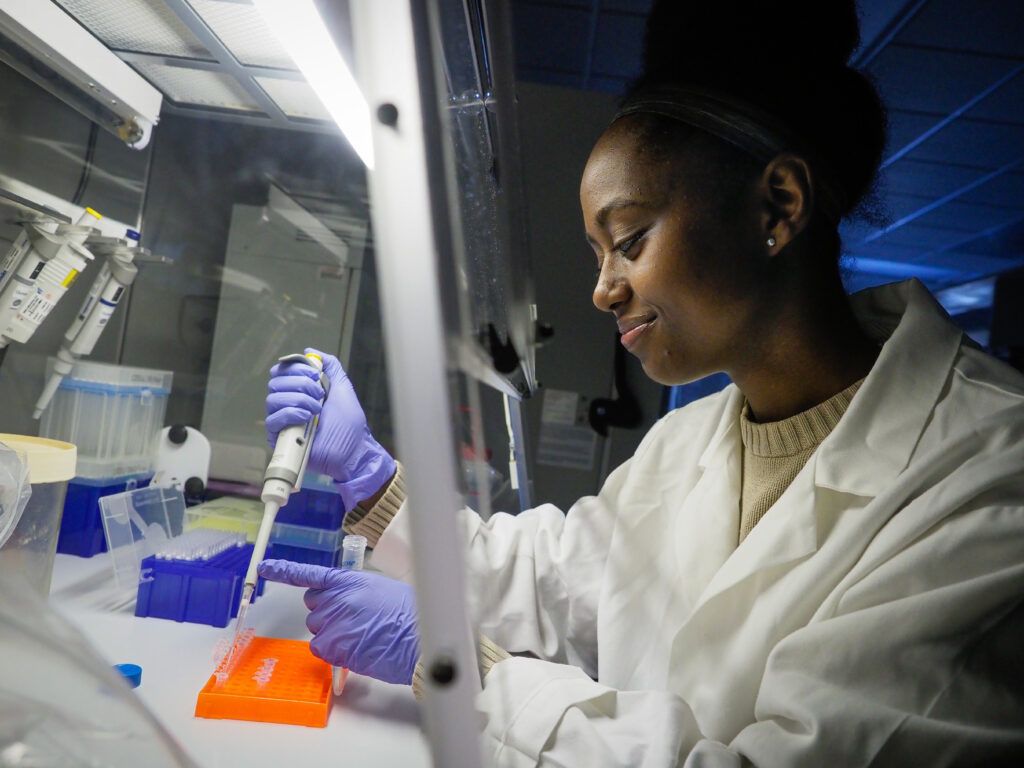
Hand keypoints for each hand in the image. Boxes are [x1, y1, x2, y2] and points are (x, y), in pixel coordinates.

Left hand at [258, 559, 418, 684]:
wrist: (418, 640)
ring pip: (316, 627)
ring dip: (331, 632)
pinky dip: (332, 651)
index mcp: (350, 580)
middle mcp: (337, 598)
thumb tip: (344, 602)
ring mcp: (332, 621)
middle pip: (313, 604)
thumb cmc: (409, 616)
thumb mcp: (382, 590)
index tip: (265, 567)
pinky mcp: (331, 645)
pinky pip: (319, 647)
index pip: (310, 574)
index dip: (284, 570)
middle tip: (351, 620)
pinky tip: (354, 649)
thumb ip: (356, 591)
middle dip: (326, 611)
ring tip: (360, 636)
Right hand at [266, 348, 395, 508]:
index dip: (295, 368)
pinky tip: (307, 417)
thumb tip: (310, 351)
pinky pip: (272, 420)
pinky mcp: (280, 438)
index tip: (315, 374)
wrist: (353, 450)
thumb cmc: (349, 423)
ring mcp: (284, 421)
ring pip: (272, 399)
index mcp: (300, 391)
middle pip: (275, 382)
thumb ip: (330, 366)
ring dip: (298, 399)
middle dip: (300, 383)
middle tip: (319, 393)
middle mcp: (288, 404)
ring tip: (316, 409)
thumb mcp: (342, 387)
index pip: (281, 371)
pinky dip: (290, 413)